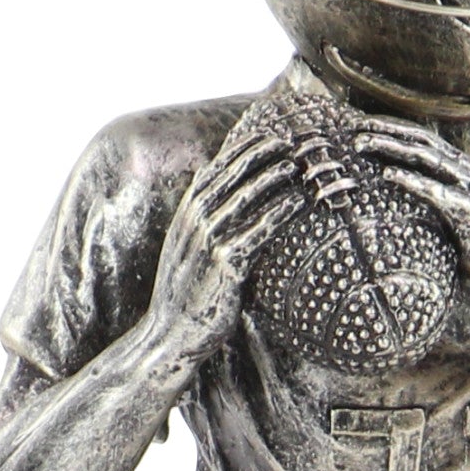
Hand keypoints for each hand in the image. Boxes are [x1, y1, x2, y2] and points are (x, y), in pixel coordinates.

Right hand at [146, 126, 305, 362]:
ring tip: (300, 163)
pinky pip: (256, 233)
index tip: (270, 133)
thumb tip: (225, 207)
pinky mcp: (225, 266)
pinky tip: (297, 202)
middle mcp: (195, 221)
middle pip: (234, 175)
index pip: (218, 169)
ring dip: (275, 176)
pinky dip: (277, 213)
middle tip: (293, 139)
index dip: (245, 148)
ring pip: (246, 198)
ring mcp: (208, 242)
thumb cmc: (187, 296)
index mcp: (187, 214)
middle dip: (265, 153)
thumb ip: (205, 226)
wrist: (169, 336)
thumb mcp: (189, 252)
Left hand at [349, 122, 469, 322]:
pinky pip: (438, 190)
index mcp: (461, 174)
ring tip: (362, 144)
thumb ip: (424, 211)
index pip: (422, 142)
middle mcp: (468, 174)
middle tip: (351, 130)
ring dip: (392, 148)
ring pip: (427, 158)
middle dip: (385, 132)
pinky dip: (412, 181)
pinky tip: (387, 175)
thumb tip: (386, 213)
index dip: (390, 131)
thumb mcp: (444, 230)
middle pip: (421, 142)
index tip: (357, 130)